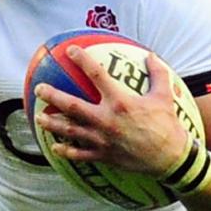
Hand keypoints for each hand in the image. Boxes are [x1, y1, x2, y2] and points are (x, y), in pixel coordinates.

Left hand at [36, 45, 194, 174]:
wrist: (171, 159)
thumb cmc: (168, 126)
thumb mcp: (165, 96)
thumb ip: (158, 74)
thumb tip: (151, 55)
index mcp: (120, 102)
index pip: (97, 75)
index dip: (82, 60)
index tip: (70, 51)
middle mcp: (107, 120)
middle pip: (72, 105)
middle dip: (53, 96)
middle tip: (39, 89)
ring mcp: (103, 140)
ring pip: (70, 131)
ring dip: (52, 124)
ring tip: (39, 118)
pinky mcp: (104, 156)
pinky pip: (80, 154)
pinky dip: (66, 151)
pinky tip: (56, 148)